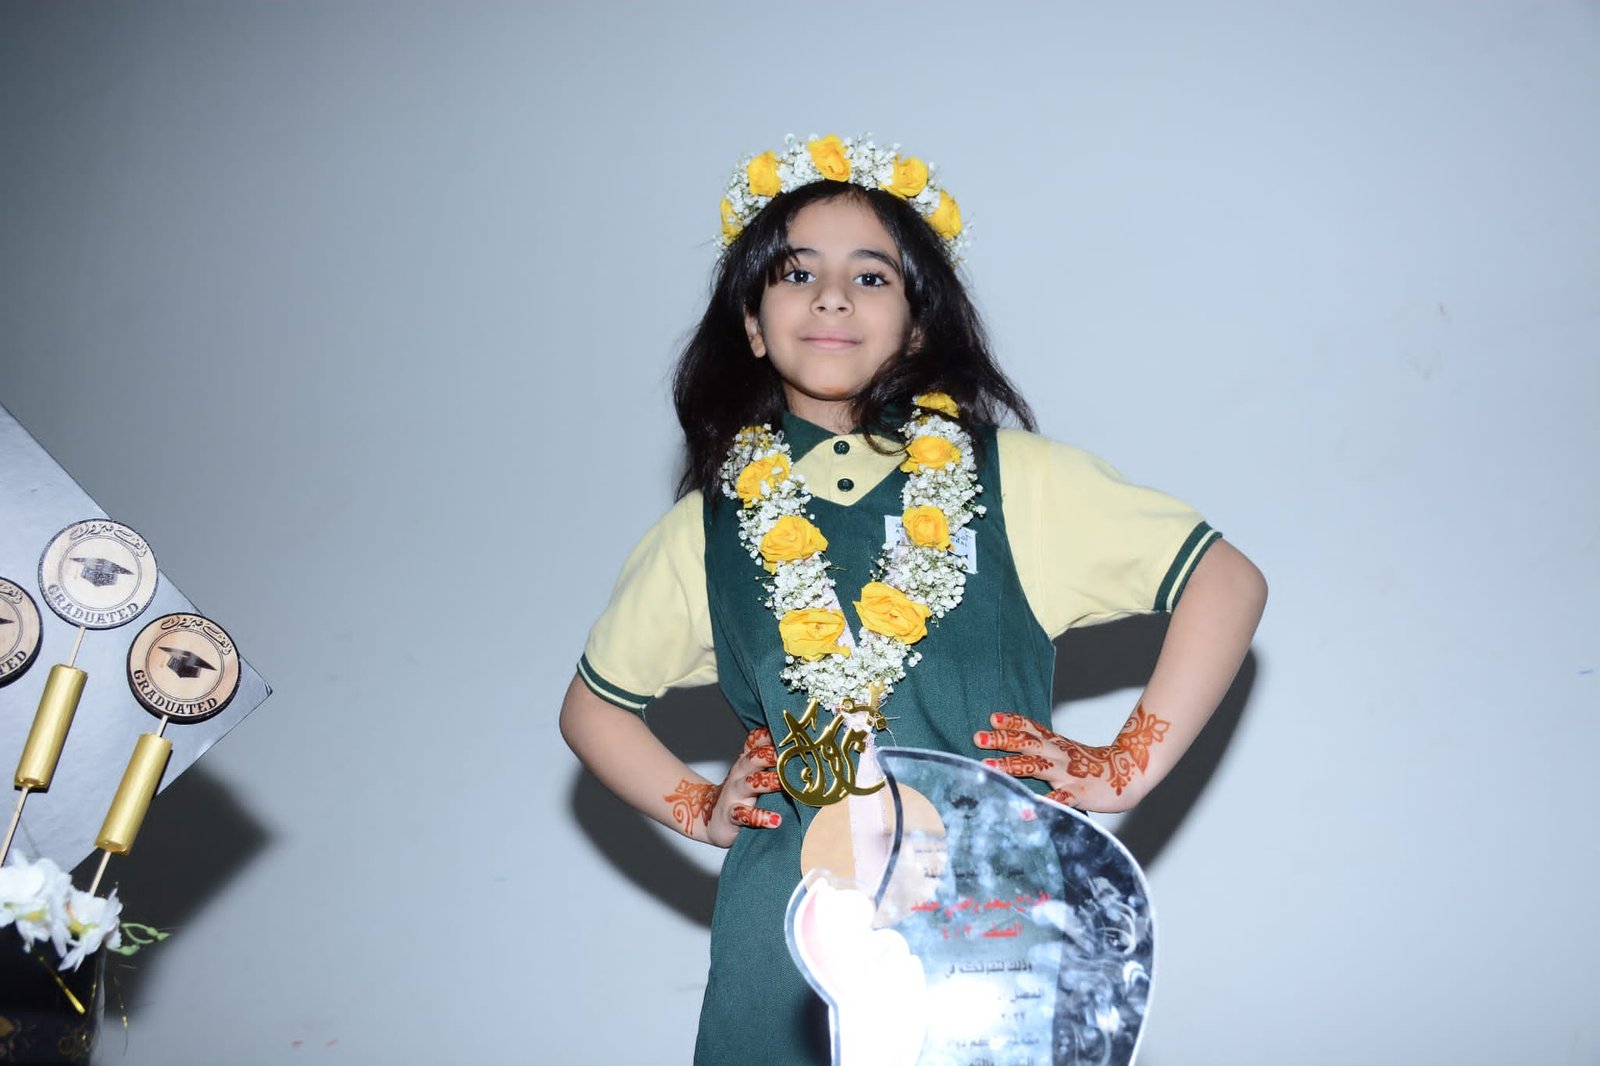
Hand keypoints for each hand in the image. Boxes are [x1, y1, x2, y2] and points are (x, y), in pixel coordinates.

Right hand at [705, 726, 782, 847]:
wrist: (712, 818)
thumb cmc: (740, 795)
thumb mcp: (753, 774)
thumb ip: (772, 764)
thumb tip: (804, 753)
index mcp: (747, 761)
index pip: (756, 741)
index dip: (770, 735)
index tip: (790, 734)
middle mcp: (740, 774)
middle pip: (754, 758)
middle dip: (771, 755)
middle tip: (791, 756)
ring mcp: (735, 793)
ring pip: (750, 783)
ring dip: (768, 783)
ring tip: (784, 784)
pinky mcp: (732, 815)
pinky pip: (744, 814)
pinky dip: (759, 817)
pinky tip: (775, 821)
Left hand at [972, 707, 1168, 809]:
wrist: (1129, 774)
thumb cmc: (1091, 765)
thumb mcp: (1065, 750)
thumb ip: (1042, 745)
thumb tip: (1014, 739)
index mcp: (1056, 745)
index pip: (1031, 729)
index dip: (1012, 722)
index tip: (992, 717)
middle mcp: (1059, 755)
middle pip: (1028, 744)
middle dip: (1001, 741)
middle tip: (977, 737)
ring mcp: (1068, 774)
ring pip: (1036, 767)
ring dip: (1011, 766)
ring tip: (988, 767)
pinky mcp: (1078, 793)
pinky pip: (1058, 799)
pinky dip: (1042, 803)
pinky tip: (1025, 809)